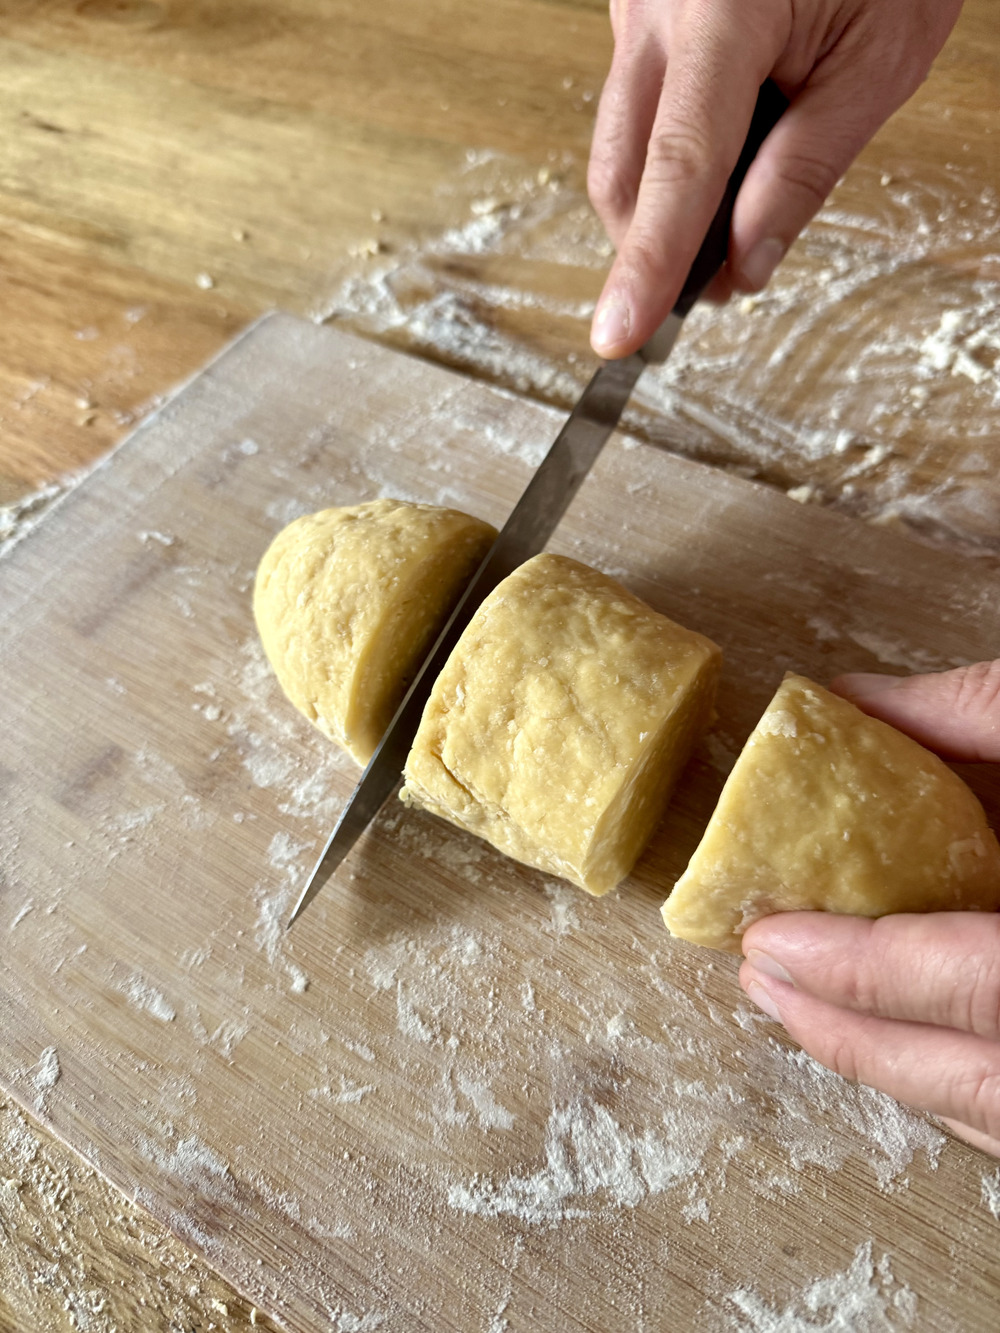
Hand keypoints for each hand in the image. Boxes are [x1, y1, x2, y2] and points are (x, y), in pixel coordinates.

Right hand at [588, 0, 963, 357]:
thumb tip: (744, 265)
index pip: (678, 164)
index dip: (649, 260)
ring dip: (664, 206)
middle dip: (652, 247)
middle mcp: (656, 5)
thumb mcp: (876, 62)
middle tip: (714, 290)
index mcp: (723, 7)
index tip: (621, 333)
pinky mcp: (637, 15)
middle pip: (622, 169)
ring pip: (619, 146)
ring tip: (734, 220)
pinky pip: (635, 111)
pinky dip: (671, 157)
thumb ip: (804, 170)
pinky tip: (727, 154)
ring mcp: (635, 6)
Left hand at [739, 660, 999, 1156]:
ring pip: (991, 1110)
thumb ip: (975, 716)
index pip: (974, 983)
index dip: (863, 972)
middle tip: (759, 981)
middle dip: (852, 1038)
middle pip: (974, 1081)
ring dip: (893, 1063)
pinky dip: (948, 1071)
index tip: (767, 942)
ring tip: (802, 1006)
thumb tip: (850, 703)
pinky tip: (895, 1028)